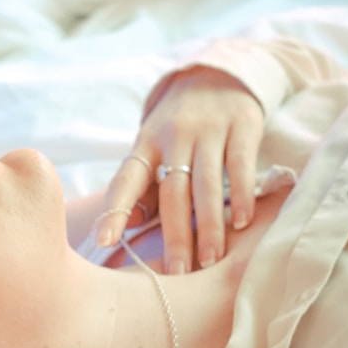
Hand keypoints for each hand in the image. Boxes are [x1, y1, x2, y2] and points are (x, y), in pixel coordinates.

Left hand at [96, 64, 264, 272]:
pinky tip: (242, 223)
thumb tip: (127, 229)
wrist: (219, 74)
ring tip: (210, 260)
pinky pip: (239, 166)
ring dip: (209, 225)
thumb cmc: (179, 128)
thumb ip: (143, 186)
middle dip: (175, 235)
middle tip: (177, 273)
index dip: (115, 210)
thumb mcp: (154, 148)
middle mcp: (174, 136)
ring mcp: (209, 130)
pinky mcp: (242, 126)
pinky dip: (241, 195)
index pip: (126, 179)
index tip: (105, 241)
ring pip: (206, 183)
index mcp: (145, 144)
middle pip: (172, 191)